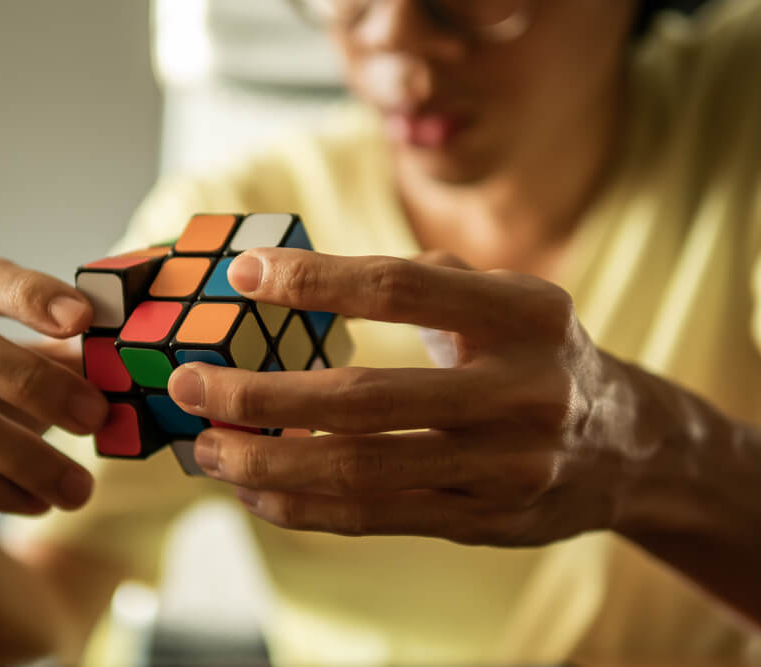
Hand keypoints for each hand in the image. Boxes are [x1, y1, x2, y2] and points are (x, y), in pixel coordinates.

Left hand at [167, 248, 649, 544]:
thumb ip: (422, 279)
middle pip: (364, 398)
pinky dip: (304, 506)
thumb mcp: (506, 298)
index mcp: (525, 314)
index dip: (313, 281)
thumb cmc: (538, 352)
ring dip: (267, 462)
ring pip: (361, 471)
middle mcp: (522, 392)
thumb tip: (298, 276)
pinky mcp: (484, 520)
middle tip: (189, 386)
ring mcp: (506, 467)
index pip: (399, 290)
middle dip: (260, 396)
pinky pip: (376, 517)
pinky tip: (256, 487)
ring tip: (206, 448)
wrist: (625, 444)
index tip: (241, 277)